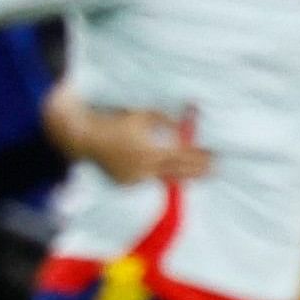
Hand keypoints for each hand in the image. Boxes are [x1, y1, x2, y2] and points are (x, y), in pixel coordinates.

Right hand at [75, 107, 213, 185]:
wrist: (85, 137)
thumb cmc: (115, 121)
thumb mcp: (144, 115)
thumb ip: (166, 122)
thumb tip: (184, 126)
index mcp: (151, 153)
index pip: (183, 158)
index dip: (200, 157)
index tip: (214, 156)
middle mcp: (145, 170)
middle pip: (178, 173)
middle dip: (197, 171)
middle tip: (213, 169)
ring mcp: (135, 179)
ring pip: (163, 178)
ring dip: (180, 175)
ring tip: (197, 174)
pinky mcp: (125, 184)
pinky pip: (146, 180)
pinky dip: (155, 175)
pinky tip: (164, 172)